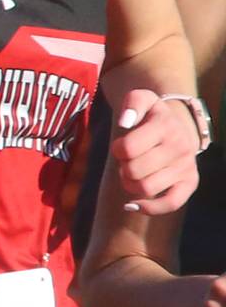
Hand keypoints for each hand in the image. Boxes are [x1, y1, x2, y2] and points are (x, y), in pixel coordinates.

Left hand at [111, 89, 198, 214]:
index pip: (128, 148)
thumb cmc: (151, 114)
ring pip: (146, 188)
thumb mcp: (141, 98)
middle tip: (126, 160)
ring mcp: (186, 167)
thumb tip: (125, 122)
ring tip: (130, 174)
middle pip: (134, 171)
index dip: (117, 149)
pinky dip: (149, 208)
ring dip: (129, 184)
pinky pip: (171, 204)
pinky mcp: (190, 183)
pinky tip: (132, 204)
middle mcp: (179, 147)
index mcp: (165, 126)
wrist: (178, 124)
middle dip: (122, 167)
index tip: (120, 146)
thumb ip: (132, 103)